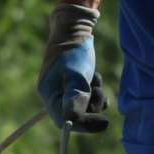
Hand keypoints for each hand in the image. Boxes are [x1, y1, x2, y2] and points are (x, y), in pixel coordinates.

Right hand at [37, 1, 107, 131]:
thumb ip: (76, 98)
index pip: (64, 120)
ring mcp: (62, 89)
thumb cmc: (74, 51)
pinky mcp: (72, 84)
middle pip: (76, 114)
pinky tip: (95, 78)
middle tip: (97, 88)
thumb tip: (72, 120)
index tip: (105, 122)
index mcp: (48, 94)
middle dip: (91, 105)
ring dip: (94, 96)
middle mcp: (53, 94)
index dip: (85, 125)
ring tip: (94, 77)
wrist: (74, 29)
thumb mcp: (77, 75)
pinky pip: (86, 97)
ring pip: (84, 106)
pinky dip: (94, 91)